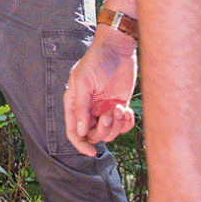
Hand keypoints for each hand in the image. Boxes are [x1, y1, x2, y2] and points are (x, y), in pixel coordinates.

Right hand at [64, 29, 137, 155]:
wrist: (118, 49)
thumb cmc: (97, 61)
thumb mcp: (84, 82)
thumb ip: (82, 107)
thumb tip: (82, 131)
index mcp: (75, 103)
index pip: (74, 131)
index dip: (81, 144)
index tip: (91, 152)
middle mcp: (90, 109)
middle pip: (94, 135)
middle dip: (103, 130)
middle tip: (110, 115)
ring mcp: (105, 109)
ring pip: (110, 132)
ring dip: (116, 126)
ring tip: (120, 109)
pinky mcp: (120, 106)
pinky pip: (123, 126)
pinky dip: (127, 123)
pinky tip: (126, 110)